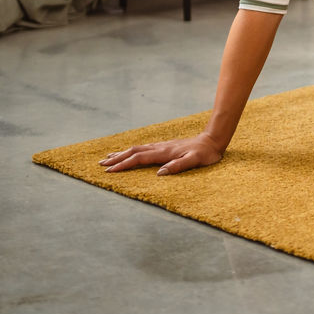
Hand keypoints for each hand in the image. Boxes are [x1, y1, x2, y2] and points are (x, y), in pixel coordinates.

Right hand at [99, 133, 224, 175]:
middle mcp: (160, 148)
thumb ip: (178, 166)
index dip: (124, 165)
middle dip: (117, 158)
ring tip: (108, 157)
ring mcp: (162, 146)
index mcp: (164, 153)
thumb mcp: (195, 161)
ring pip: (137, 148)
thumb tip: (159, 173)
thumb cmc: (206, 153)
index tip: (110, 171)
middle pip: (133, 152)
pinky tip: (129, 152)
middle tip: (101, 164)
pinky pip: (143, 148)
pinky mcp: (164, 146)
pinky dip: (132, 151)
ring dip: (122, 153)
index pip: (139, 159)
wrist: (213, 140)